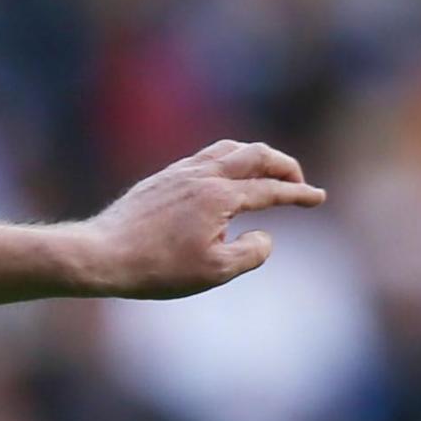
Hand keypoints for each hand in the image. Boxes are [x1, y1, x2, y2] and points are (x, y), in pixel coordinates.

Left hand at [77, 140, 324, 298]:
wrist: (101, 254)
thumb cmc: (156, 268)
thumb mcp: (214, 271)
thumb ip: (251, 253)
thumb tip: (265, 237)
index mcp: (220, 196)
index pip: (271, 190)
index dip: (299, 194)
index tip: (319, 198)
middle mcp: (202, 175)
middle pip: (256, 155)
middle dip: (284, 166)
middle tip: (299, 182)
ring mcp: (179, 172)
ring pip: (228, 149)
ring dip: (255, 156)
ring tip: (266, 173)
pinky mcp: (161, 178)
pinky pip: (204, 157)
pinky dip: (226, 160)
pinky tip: (223, 177)